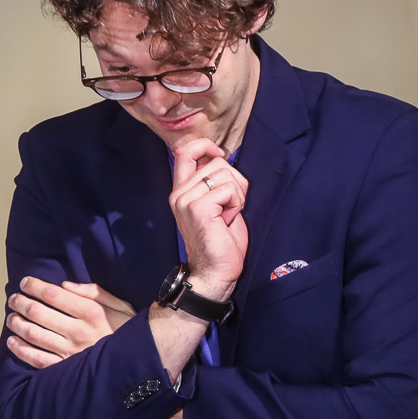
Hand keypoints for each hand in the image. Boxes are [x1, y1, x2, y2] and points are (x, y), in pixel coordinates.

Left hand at [5, 277, 135, 368]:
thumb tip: (65, 285)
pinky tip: (13, 341)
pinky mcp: (66, 369)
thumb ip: (95, 293)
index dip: (34, 286)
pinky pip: (37, 359)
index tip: (25, 282)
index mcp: (92, 313)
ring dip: (17, 323)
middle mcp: (78, 331)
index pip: (53, 294)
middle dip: (21, 302)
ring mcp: (71, 352)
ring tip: (11, 317)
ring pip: (34, 334)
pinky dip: (21, 349)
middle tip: (14, 299)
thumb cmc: (129, 332)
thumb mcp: (121, 306)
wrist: (140, 363)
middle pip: (38, 312)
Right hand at [170, 137, 249, 300]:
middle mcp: (179, 193)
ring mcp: (186, 200)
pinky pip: (230, 190)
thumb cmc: (221, 241)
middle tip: (231, 206)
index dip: (206, 146)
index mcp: (181, 190)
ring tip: (228, 214)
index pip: (184, 151)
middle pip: (217, 162)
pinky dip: (237, 204)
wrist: (216, 272)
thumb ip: (214, 182)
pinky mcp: (198, 208)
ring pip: (225, 174)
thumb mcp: (217, 204)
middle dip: (235, 180)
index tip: (221, 156)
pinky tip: (228, 220)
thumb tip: (223, 159)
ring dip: (238, 194)